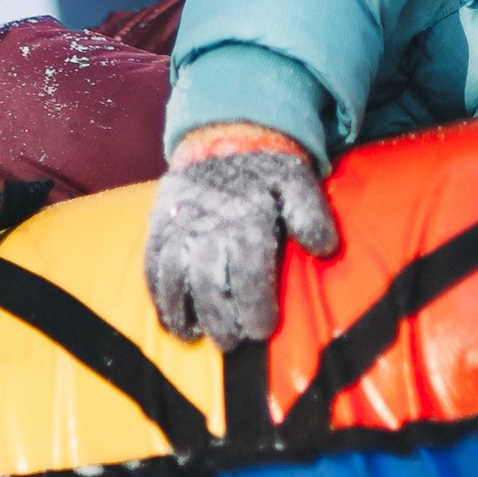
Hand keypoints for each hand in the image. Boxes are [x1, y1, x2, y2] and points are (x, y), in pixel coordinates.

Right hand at [143, 139, 336, 343]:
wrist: (226, 133)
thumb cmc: (268, 169)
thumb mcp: (298, 182)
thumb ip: (311, 215)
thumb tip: (326, 249)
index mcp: (247, 219)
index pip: (249, 275)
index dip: (255, 308)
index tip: (263, 330)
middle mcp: (209, 226)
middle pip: (211, 285)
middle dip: (222, 321)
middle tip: (233, 343)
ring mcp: (179, 226)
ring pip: (176, 280)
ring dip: (183, 313)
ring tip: (195, 337)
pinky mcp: (159, 225)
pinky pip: (152, 266)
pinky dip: (158, 297)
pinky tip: (169, 319)